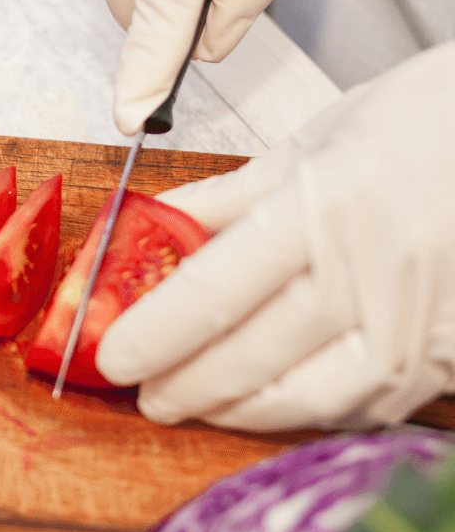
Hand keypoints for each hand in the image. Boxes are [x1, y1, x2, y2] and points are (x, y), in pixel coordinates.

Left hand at [95, 42, 454, 430]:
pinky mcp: (454, 352)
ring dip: (242, 411)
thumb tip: (156, 223)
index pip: (213, 291)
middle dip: (185, 385)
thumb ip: (230, 197)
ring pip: (311, 396)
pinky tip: (276, 401)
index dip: (153, 334)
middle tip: (146, 395)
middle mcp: (370, 272)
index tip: (111, 356)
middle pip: (252, 353)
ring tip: (199, 405)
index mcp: (322, 206)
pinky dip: (313, 408)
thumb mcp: (316, 141)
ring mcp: (419, 321)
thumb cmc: (428, 120)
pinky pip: (371, 402)